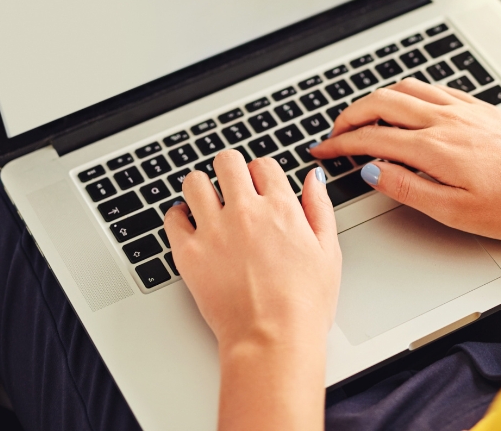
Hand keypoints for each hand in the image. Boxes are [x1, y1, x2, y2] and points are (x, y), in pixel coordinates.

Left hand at [163, 150, 340, 352]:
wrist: (273, 338)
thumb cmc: (303, 304)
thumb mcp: (328, 251)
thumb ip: (319, 208)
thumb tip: (313, 178)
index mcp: (280, 208)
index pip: (263, 165)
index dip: (261, 174)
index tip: (259, 187)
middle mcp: (244, 211)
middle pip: (226, 161)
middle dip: (230, 170)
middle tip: (231, 187)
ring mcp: (213, 230)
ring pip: (195, 182)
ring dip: (201, 188)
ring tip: (207, 202)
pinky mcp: (189, 253)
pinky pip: (172, 217)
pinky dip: (178, 216)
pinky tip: (189, 224)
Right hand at [311, 78, 500, 239]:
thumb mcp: (455, 212)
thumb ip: (407, 189)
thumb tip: (371, 172)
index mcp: (434, 148)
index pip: (372, 138)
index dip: (340, 144)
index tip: (322, 151)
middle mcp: (444, 120)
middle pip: (381, 104)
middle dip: (349, 116)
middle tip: (334, 134)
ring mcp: (461, 109)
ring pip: (404, 89)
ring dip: (375, 99)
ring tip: (363, 117)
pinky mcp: (477, 107)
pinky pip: (431, 88)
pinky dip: (406, 93)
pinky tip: (406, 106)